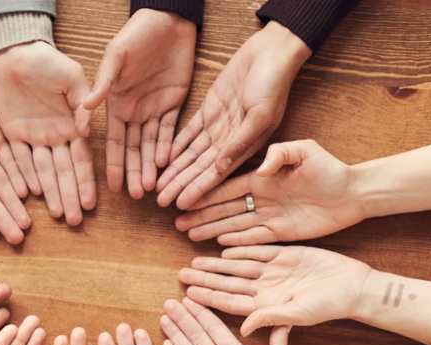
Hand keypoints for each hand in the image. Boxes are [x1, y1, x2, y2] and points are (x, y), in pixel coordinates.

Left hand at [0, 42, 95, 226]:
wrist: (14, 51)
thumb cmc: (47, 60)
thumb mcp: (71, 76)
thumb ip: (81, 102)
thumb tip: (85, 130)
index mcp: (72, 125)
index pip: (81, 160)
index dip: (86, 182)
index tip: (91, 203)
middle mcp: (55, 137)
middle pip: (63, 173)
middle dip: (70, 197)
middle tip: (74, 221)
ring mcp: (33, 138)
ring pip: (42, 172)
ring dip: (50, 194)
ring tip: (57, 215)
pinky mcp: (11, 136)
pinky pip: (18, 161)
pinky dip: (24, 178)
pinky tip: (31, 196)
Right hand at [81, 9, 195, 198]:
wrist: (167, 19)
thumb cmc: (136, 34)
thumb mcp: (115, 56)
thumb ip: (103, 83)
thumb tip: (85, 109)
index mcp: (116, 103)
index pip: (114, 141)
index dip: (114, 164)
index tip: (113, 188)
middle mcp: (133, 111)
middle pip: (134, 149)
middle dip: (135, 172)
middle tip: (137, 196)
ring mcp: (154, 108)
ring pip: (152, 144)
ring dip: (151, 166)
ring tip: (152, 188)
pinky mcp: (174, 102)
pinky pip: (171, 130)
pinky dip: (169, 147)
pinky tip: (166, 164)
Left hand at [157, 21, 311, 209]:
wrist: (271, 52)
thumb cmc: (273, 83)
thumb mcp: (260, 115)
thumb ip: (240, 142)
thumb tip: (221, 168)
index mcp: (245, 147)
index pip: (216, 175)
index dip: (198, 190)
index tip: (181, 205)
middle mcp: (229, 141)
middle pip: (199, 168)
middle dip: (180, 184)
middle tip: (159, 201)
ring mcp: (218, 126)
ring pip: (190, 153)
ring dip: (175, 169)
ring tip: (157, 185)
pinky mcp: (209, 110)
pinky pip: (188, 132)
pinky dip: (175, 145)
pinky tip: (162, 159)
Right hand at [175, 140, 363, 243]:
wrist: (353, 192)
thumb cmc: (329, 167)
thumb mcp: (305, 151)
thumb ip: (280, 154)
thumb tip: (261, 169)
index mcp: (261, 177)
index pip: (226, 187)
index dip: (204, 192)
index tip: (184, 197)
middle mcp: (260, 197)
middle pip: (223, 208)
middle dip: (200, 214)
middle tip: (177, 221)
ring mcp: (269, 215)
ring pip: (233, 224)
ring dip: (211, 229)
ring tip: (189, 234)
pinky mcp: (281, 232)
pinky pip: (253, 238)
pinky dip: (236, 241)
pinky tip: (217, 244)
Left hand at [179, 245, 371, 335]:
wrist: (354, 285)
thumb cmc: (328, 305)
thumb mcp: (297, 314)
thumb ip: (269, 318)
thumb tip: (242, 329)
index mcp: (265, 305)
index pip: (229, 301)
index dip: (208, 297)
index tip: (187, 294)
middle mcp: (265, 288)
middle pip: (228, 282)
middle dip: (205, 278)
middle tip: (181, 273)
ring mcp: (273, 271)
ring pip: (238, 265)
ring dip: (217, 263)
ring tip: (195, 260)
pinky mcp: (284, 255)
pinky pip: (256, 249)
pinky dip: (239, 247)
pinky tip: (221, 246)